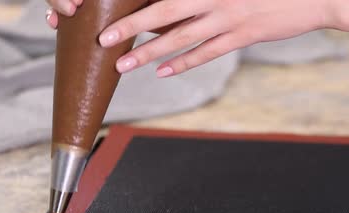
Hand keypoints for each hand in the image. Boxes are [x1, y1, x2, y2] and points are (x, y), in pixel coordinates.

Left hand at [46, 0, 339, 76]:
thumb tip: (182, 5)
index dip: (139, 5)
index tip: (113, 11)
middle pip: (164, 11)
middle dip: (131, 27)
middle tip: (104, 40)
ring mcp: (230, 17)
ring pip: (181, 36)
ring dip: (150, 52)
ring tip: (124, 64)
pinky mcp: (243, 35)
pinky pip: (208, 52)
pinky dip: (183, 62)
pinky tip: (163, 70)